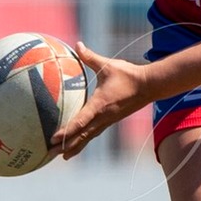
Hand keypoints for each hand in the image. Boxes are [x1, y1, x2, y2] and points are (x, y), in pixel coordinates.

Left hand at [50, 42, 151, 158]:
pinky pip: (94, 134)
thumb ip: (90, 57)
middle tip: (50, 154)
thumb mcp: (107, 65)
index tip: (54, 139)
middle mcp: (103, 117)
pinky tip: (77, 144)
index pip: (80, 121)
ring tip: (62, 157)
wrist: (149, 86)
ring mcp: (107, 121)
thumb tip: (77, 44)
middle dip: (65, 146)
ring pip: (88, 138)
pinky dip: (84, 140)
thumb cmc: (128, 75)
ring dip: (74, 147)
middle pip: (81, 136)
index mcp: (99, 105)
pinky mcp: (110, 121)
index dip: (66, 131)